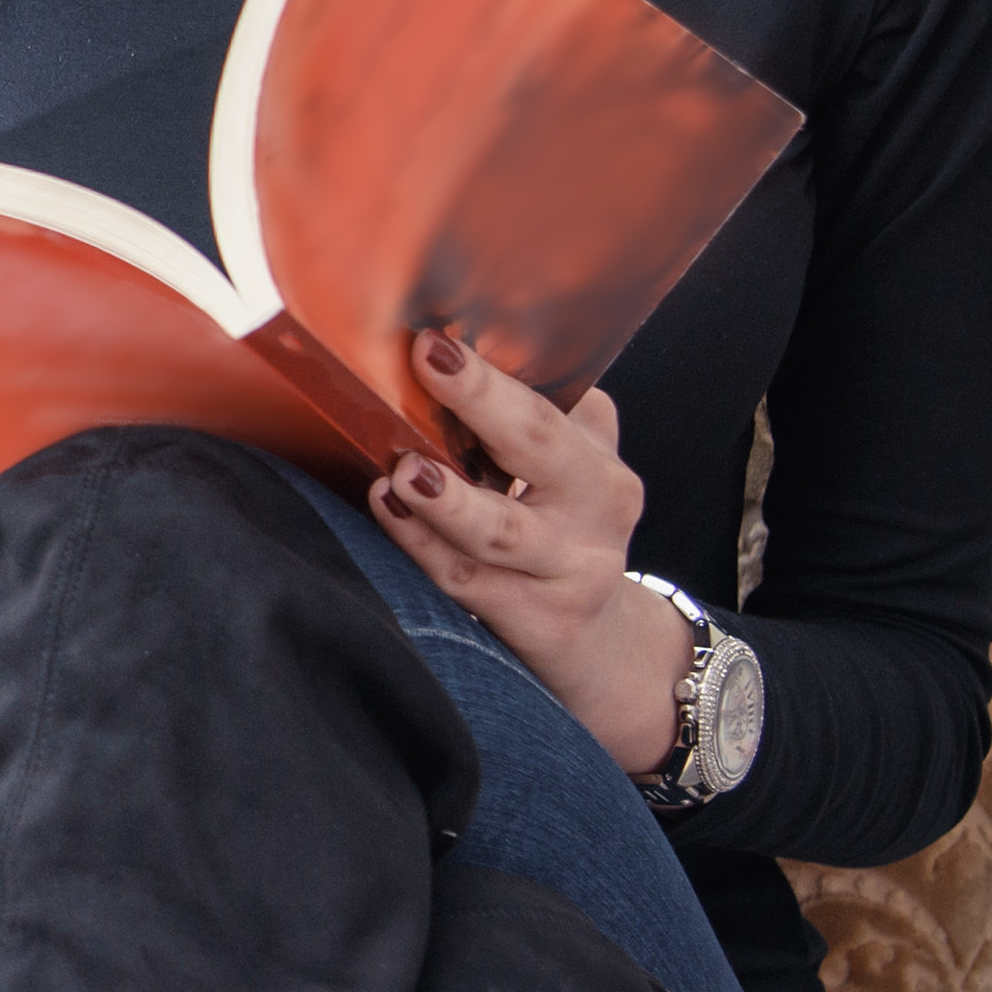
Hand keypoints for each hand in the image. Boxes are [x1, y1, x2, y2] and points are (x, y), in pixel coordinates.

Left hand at [366, 331, 691, 778]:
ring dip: (446, 497)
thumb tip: (459, 352)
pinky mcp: (539, 622)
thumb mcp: (572, 479)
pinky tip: (388, 512)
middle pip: (541, 450)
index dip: (491, 377)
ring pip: (500, 531)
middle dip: (482, 402)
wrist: (603, 648)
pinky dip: (423, 547)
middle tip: (429, 365)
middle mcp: (598, 512)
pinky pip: (468, 582)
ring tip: (402, 469)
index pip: (548, 410)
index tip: (434, 342)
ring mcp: (571, 571)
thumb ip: (541, 422)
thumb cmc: (562, 538)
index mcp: (600, 465)